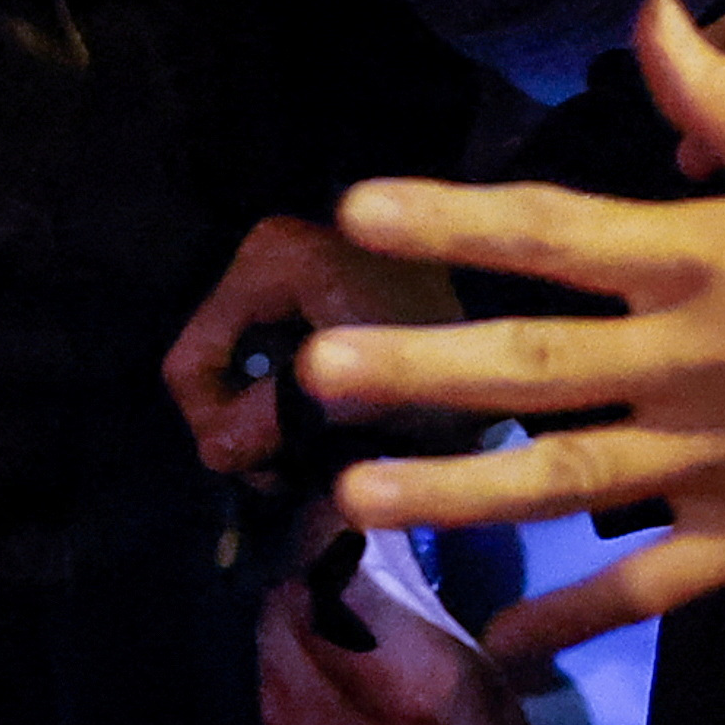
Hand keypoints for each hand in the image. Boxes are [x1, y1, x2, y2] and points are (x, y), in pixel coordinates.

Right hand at [155, 208, 452, 477]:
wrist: (533, 326)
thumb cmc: (448, 351)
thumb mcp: (355, 401)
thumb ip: (269, 424)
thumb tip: (216, 455)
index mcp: (268, 262)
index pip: (190, 364)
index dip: (216, 430)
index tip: (270, 475)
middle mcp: (271, 249)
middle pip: (217, 363)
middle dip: (246, 424)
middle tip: (295, 472)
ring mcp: (299, 264)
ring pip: (248, 361)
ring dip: (274, 413)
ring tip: (321, 452)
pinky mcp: (328, 283)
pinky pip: (281, 348)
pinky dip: (297, 390)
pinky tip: (336, 421)